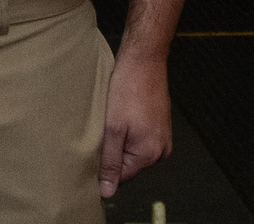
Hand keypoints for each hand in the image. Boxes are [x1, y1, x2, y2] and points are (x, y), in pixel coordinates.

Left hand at [98, 50, 172, 197]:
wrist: (144, 60)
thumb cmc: (128, 89)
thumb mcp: (113, 127)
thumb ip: (110, 161)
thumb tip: (107, 192)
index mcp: (150, 154)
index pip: (122, 176)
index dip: (104, 165)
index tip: (91, 151)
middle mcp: (161, 150)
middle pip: (128, 162)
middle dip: (112, 150)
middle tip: (100, 129)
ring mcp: (162, 136)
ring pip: (133, 148)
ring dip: (119, 138)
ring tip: (111, 119)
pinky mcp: (159, 124)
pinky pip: (140, 136)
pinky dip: (127, 128)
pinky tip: (120, 113)